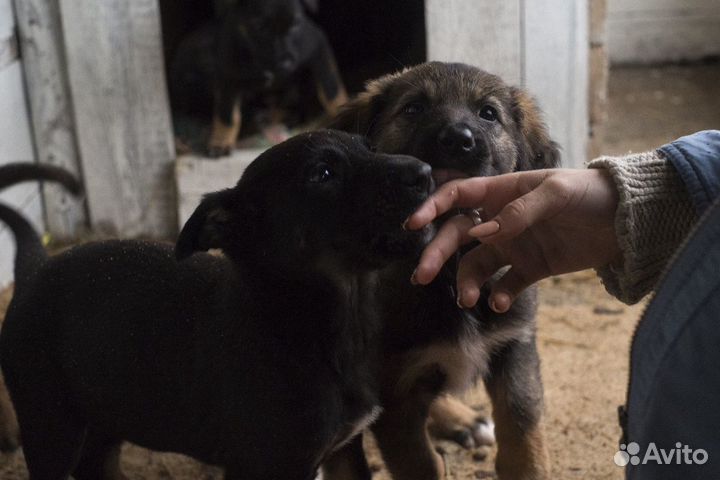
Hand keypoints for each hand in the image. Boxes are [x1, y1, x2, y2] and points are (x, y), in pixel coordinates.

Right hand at [405, 169, 621, 312]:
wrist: (625, 222)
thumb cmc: (589, 193)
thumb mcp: (557, 193)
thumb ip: (519, 212)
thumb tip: (482, 233)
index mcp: (502, 192)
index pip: (457, 196)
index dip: (433, 207)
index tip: (413, 225)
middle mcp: (500, 220)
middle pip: (457, 236)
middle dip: (437, 254)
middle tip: (421, 275)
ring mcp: (513, 246)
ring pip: (476, 265)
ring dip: (466, 282)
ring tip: (467, 299)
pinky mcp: (530, 269)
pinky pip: (506, 285)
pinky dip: (500, 296)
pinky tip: (501, 303)